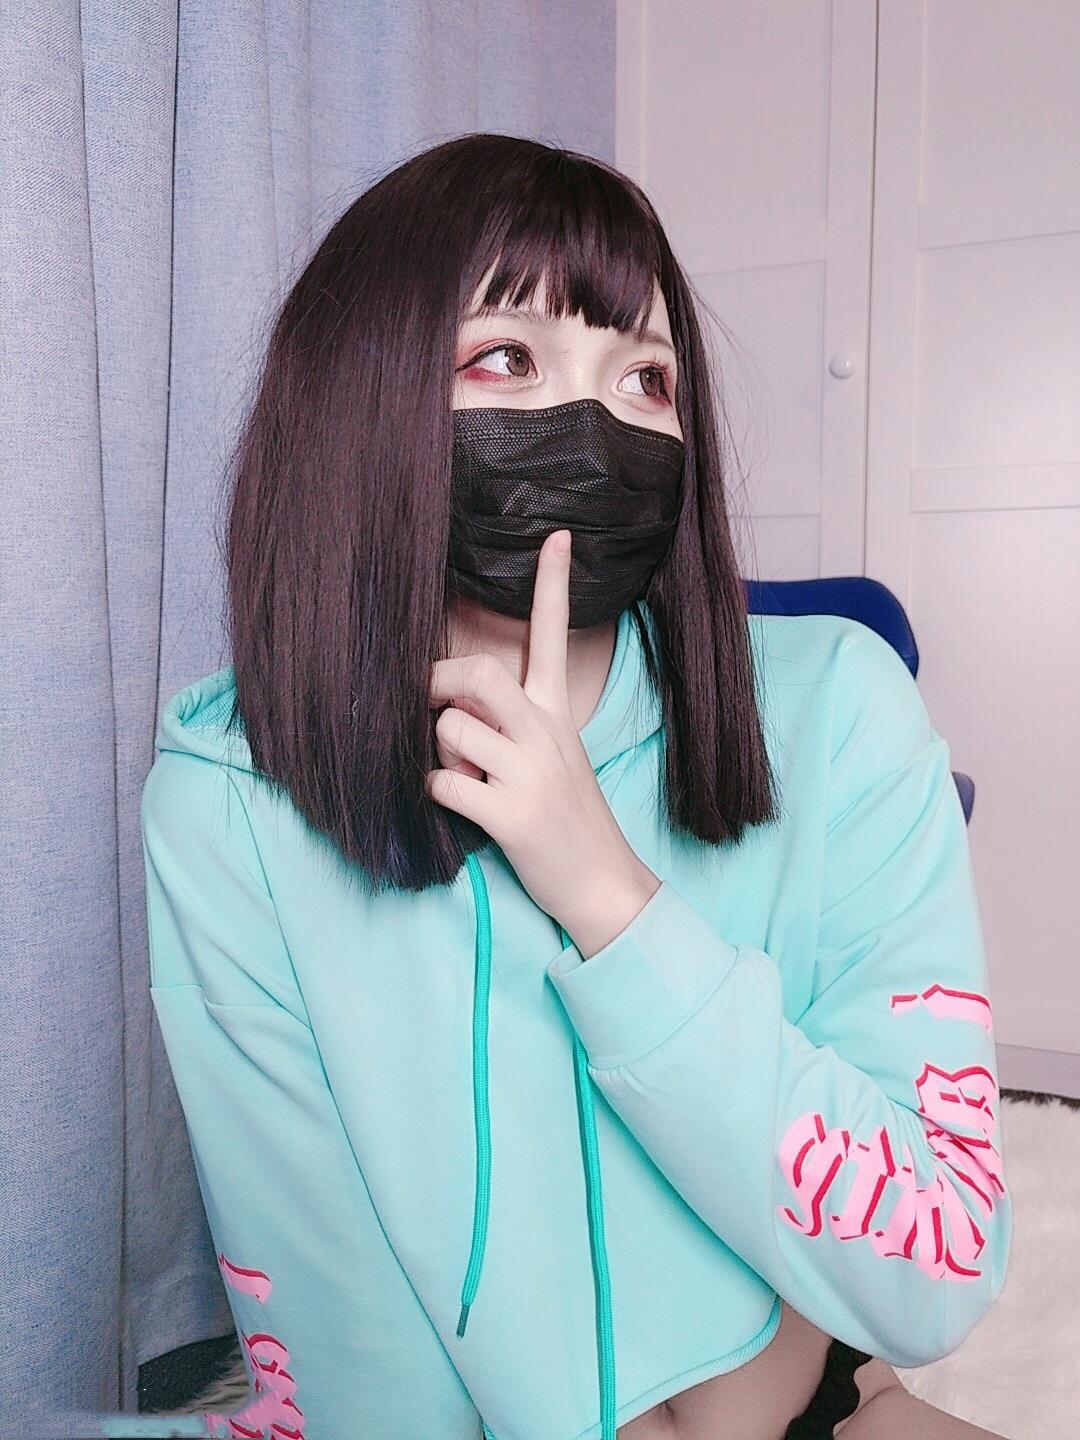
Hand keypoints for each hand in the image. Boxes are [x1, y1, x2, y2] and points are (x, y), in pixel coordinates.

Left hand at [425, 529, 653, 940]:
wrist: (604, 883)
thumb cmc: (568, 816)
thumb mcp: (554, 756)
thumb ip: (513, 721)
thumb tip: (451, 704)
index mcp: (557, 713)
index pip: (553, 635)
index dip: (553, 583)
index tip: (558, 535)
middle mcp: (546, 733)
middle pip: (479, 669)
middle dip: (440, 680)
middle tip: (435, 703)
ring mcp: (530, 773)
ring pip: (451, 727)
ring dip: (439, 752)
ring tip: (465, 777)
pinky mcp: (511, 815)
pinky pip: (443, 784)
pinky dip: (436, 793)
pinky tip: (460, 807)